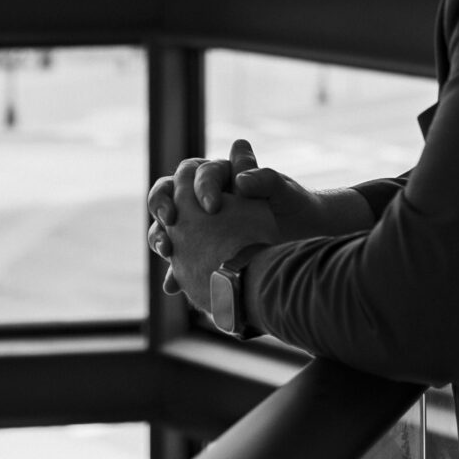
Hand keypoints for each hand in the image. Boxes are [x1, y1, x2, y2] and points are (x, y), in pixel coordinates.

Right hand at [148, 140, 364, 293]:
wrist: (299, 235)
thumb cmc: (291, 204)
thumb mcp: (282, 191)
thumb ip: (264, 180)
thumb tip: (241, 180)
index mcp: (218, 174)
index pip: (196, 172)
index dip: (200, 187)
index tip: (213, 207)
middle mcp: (199, 196)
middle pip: (167, 192)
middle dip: (162, 204)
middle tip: (170, 220)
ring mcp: (195, 225)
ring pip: (165, 226)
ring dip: (159, 236)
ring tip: (167, 250)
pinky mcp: (197, 252)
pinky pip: (178, 261)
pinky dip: (173, 273)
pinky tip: (173, 286)